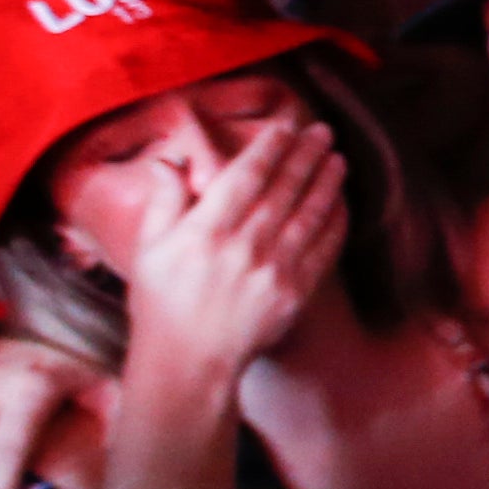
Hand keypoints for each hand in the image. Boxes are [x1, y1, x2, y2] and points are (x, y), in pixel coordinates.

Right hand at [120, 117, 347, 383]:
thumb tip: (173, 160)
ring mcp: (274, 270)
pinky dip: (334, 223)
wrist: (188, 362)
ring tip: (337, 159)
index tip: (287, 126)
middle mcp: (244, 245)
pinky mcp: (295, 293)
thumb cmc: (161, 303)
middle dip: (306, 155)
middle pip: (284, 189)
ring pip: (308, 214)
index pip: (246, 175)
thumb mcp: (148, 248)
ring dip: (326, 183)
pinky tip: (340, 204)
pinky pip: (322, 249)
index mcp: (206, 230)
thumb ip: (163, 200)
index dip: (270, 147)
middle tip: (323, 131)